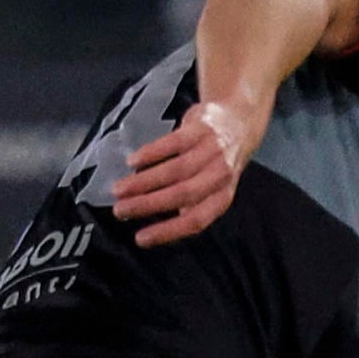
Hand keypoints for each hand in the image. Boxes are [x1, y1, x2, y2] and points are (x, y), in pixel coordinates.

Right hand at [113, 99, 254, 245]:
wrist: (238, 119)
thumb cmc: (218, 160)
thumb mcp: (213, 187)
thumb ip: (192, 205)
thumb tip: (162, 226)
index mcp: (222, 196)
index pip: (196, 220)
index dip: (168, 231)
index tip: (141, 238)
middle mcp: (220, 175)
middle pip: (182, 194)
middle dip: (148, 205)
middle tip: (121, 210)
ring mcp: (211, 151)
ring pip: (175, 171)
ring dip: (143, 182)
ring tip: (119, 189)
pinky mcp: (200, 129)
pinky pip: (172, 143)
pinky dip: (150, 154)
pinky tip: (133, 162)